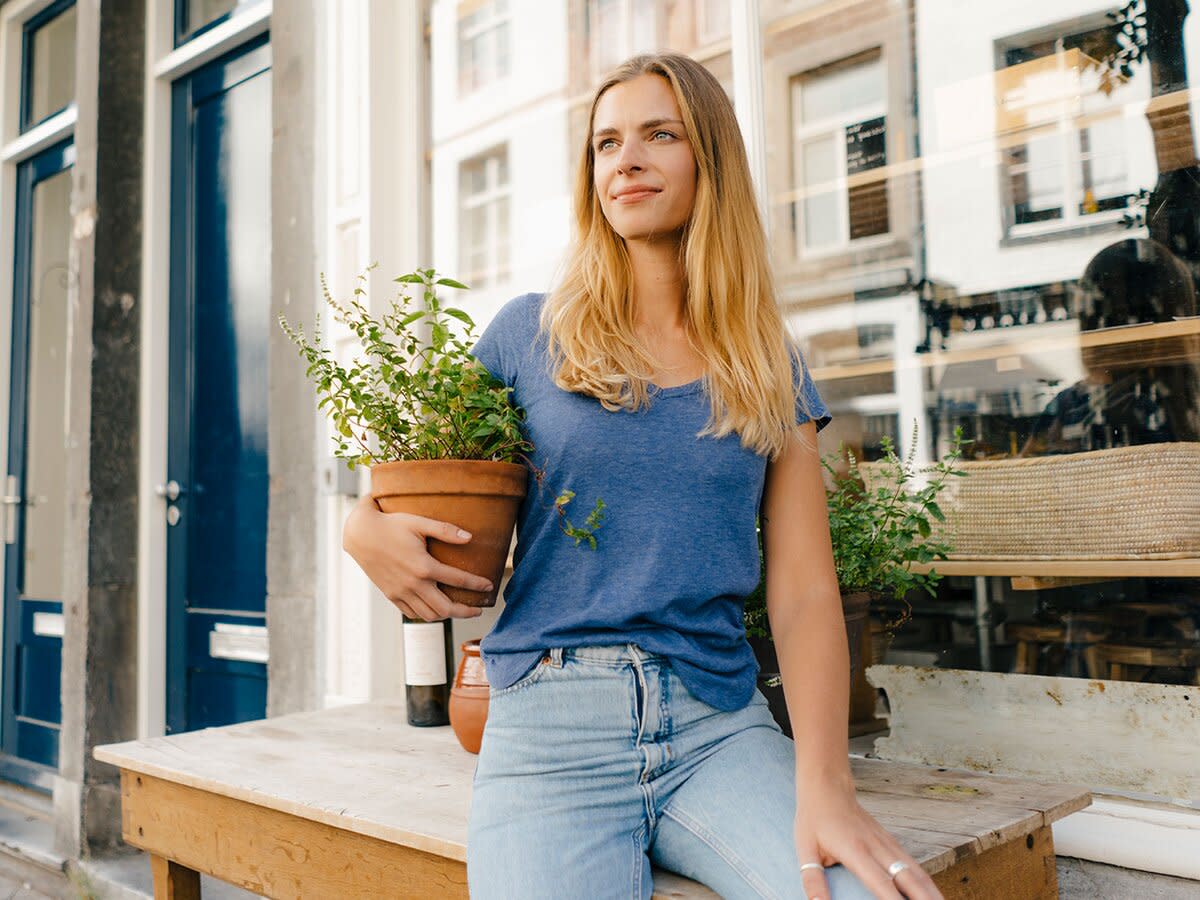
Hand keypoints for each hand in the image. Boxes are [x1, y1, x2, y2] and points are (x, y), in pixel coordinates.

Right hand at [342, 495, 492, 621]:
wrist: (360, 534)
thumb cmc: (391, 525)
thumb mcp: (419, 522)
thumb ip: (445, 530)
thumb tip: (470, 538)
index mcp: (424, 566)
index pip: (458, 580)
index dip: (477, 584)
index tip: (489, 585)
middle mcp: (413, 584)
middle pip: (446, 608)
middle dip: (466, 611)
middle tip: (478, 609)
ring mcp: (401, 592)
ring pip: (429, 615)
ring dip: (447, 615)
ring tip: (459, 610)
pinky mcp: (391, 595)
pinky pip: (412, 613)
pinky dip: (426, 615)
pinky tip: (435, 608)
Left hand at [793, 778, 942, 899]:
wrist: (827, 785)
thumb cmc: (814, 818)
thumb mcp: (805, 848)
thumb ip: (813, 879)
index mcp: (855, 850)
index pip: (881, 882)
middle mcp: (876, 846)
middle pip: (908, 878)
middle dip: (924, 899)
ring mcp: (886, 842)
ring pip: (915, 870)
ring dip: (931, 891)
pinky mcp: (889, 840)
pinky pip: (912, 863)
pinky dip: (925, 880)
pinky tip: (932, 893)